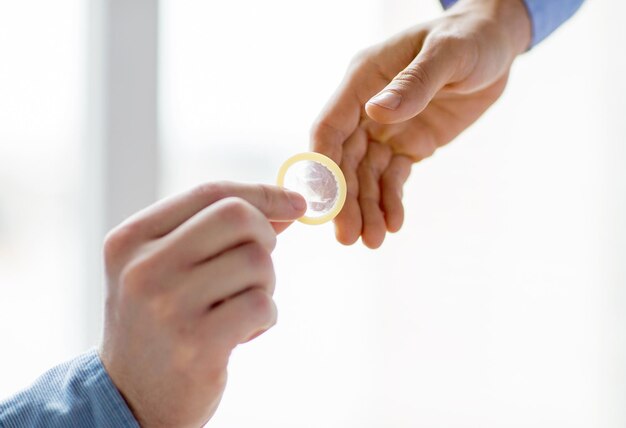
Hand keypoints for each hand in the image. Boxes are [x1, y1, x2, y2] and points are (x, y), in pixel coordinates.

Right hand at [99, 182, 305, 426]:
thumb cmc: (159, 322)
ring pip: (257, 261)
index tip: (296, 203)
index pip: (210, 193)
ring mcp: (169, 306)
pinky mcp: (197, 344)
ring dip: (264, 284)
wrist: (131, 398)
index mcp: (131, 239)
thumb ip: (216, 231)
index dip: (262, 193)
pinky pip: (262, 304)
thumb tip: (287, 206)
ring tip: (239, 307)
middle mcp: (144, 268)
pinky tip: (242, 333)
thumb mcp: (166, 267)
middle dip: (265, 238)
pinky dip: (265, 316)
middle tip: (256, 267)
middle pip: (238, 217)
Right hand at [311, 0, 530, 247]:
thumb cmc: (469, 38)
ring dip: (366, 208)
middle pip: (345, 160)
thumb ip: (414, 83)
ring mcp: (386, 129)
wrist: (495, 46)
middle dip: (345, 199)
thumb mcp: (448, 54)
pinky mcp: (408, 145)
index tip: (323, 201)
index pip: (330, 127)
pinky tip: (393, 224)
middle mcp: (366, 108)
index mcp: (362, 81)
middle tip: (347, 237)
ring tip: (372, 241)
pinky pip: (393, 178)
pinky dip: (391, 201)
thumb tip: (377, 113)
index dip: (323, 164)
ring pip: (367, 175)